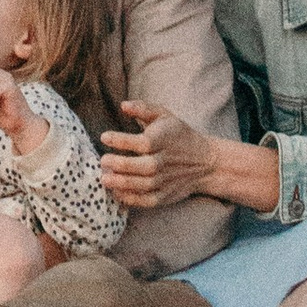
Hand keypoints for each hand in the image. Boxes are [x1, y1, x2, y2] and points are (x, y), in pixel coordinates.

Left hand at [96, 100, 279, 212]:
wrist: (204, 162)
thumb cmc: (178, 134)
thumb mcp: (164, 115)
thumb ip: (143, 108)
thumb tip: (123, 105)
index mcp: (165, 140)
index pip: (144, 142)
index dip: (123, 141)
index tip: (104, 136)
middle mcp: (166, 162)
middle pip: (145, 167)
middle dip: (122, 165)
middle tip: (102, 161)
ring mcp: (167, 181)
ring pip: (145, 186)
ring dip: (123, 184)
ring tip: (104, 179)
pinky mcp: (166, 195)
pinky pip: (148, 200)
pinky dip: (132, 200)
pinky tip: (116, 193)